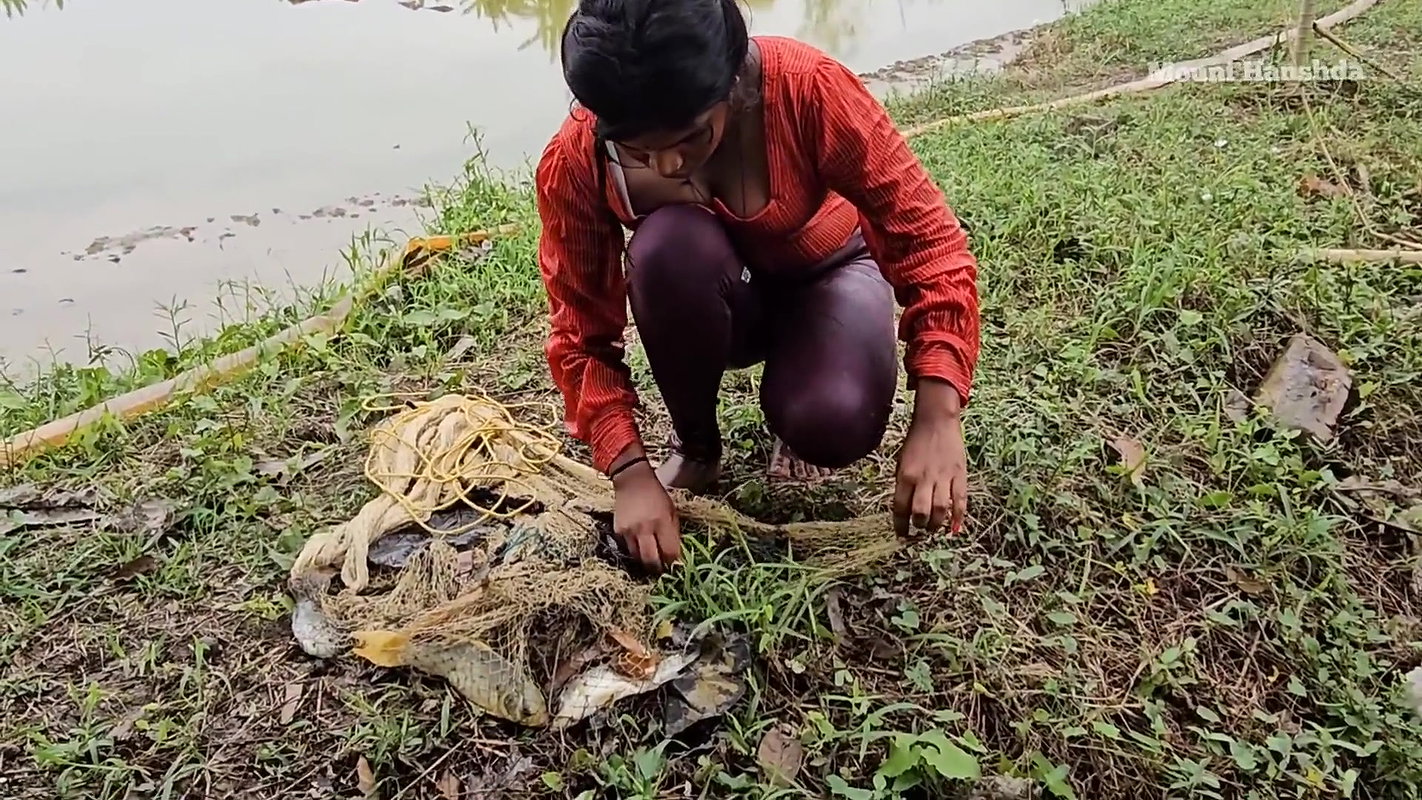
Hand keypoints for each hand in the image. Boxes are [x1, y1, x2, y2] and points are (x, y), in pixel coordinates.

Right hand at [612, 454, 682, 572]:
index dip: (673, 562)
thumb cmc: (656, 496)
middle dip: (659, 569)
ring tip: (652, 560)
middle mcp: (644, 528)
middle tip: (663, 570)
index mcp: (662, 522)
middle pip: (652, 561)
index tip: (676, 566)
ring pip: (638, 558)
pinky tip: (641, 546)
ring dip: (646, 562)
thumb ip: (673, 534)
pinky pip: (628, 549)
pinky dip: (635, 551)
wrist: (632, 481)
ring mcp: (629, 531)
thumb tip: (675, 556)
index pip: (670, 552)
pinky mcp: (618, 532)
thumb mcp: (671, 512)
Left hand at [893, 379, 967, 537]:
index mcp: (906, 475)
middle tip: (920, 530)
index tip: (902, 534)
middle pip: (921, 512)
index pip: (900, 507)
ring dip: (936, 524)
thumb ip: (903, 485)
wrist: (936, 421)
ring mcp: (943, 477)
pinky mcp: (959, 474)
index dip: (900, 525)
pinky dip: (958, 516)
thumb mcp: (902, 462)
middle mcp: (924, 478)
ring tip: (934, 529)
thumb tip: (905, 509)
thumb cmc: (916, 442)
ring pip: (940, 509)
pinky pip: (960, 500)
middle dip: (919, 526)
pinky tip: (954, 526)